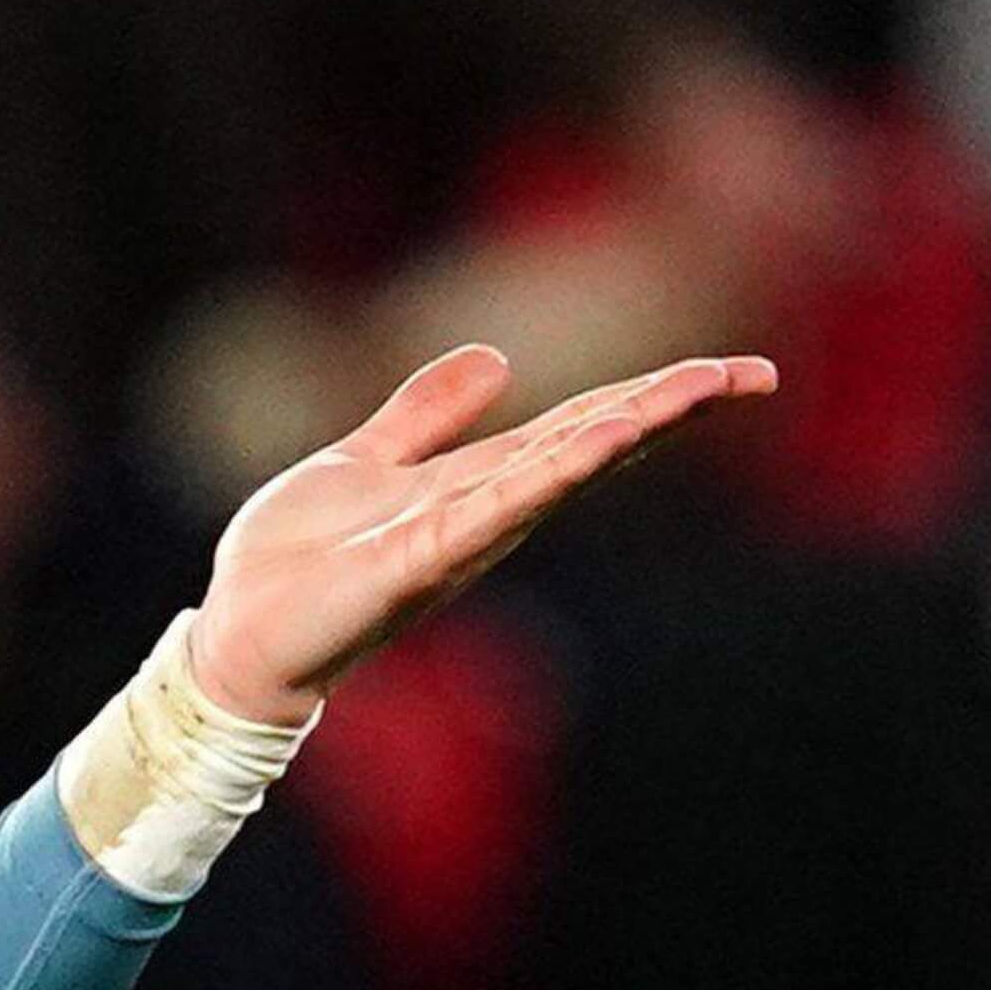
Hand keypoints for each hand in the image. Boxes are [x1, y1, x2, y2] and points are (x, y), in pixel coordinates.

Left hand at [187, 344, 776, 723]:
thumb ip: (425, 415)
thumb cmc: (293, 562)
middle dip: (669, 408)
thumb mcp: (364, 461)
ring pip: (561, 471)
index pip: (580, 427)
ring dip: (628, 429)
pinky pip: (496, 508)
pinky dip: (547, 475)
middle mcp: (485, 510)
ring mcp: (460, 536)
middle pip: (594, 445)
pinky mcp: (420, 559)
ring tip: (698, 389)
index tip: (729, 372)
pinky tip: (598, 443)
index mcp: (475, 482)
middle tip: (753, 375)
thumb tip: (499, 358)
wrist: (237, 631)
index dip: (651, 396)